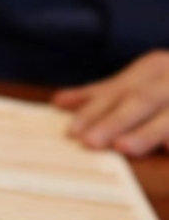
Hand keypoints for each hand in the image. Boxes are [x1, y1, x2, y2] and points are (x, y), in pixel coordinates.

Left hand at [52, 50, 168, 156]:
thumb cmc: (165, 93)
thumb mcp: (138, 85)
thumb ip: (104, 94)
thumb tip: (60, 102)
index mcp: (154, 67)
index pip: (118, 90)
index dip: (93, 110)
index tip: (71, 132)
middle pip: (142, 99)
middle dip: (114, 121)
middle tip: (89, 142)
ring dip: (147, 132)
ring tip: (124, 147)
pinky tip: (165, 152)